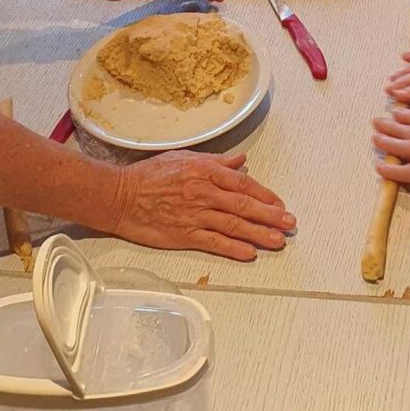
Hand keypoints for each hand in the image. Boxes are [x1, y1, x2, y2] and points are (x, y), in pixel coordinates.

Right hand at [114, 151, 294, 260]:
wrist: (120, 196)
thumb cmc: (149, 175)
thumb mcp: (185, 157)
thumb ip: (216, 161)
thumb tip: (241, 159)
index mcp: (206, 171)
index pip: (244, 183)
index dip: (265, 195)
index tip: (280, 204)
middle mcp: (204, 192)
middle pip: (244, 205)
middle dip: (270, 216)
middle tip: (290, 223)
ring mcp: (195, 215)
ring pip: (234, 225)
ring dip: (259, 234)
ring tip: (278, 241)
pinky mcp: (184, 234)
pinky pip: (214, 242)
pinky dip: (233, 248)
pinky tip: (250, 253)